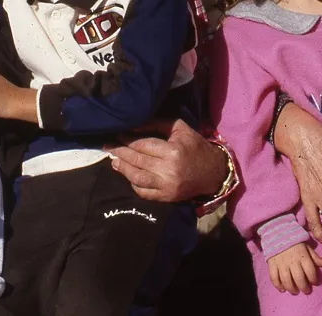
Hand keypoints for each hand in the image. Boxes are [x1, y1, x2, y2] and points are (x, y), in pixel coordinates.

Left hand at [108, 119, 227, 201]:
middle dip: (120, 152)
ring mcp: (166, 186)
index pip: (143, 145)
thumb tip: (133, 126)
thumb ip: (157, 124)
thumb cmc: (195, 146)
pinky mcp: (166, 197)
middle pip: (137, 160)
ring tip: (114, 161)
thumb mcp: (180, 129)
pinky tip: (127, 175)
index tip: (117, 134)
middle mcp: (168, 170)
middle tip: (108, 146)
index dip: (127, 139)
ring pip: (137, 178)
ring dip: (123, 169)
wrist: (213, 172)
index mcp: (172, 151)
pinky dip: (133, 184)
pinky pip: (144, 192)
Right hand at [267, 242, 321, 294]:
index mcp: (302, 256)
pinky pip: (274, 278)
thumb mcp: (307, 247)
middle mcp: (292, 261)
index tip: (314, 282)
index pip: (310, 272)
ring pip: (286, 281)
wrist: (277, 233)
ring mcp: (281, 263)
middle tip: (306, 290)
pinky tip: (282, 289)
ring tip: (295, 291)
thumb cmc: (295, 242)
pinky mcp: (272, 264)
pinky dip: (278, 285)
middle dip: (304, 287)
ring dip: (292, 289)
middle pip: (299, 279)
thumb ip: (315, 257)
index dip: (314, 279)